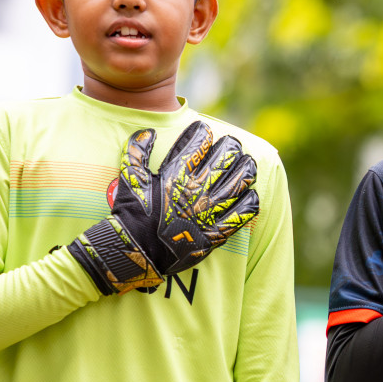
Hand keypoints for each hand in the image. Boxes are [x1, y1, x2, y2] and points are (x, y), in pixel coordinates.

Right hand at [69, 122, 259, 294]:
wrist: (135, 252)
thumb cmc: (130, 214)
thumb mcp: (129, 180)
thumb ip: (137, 153)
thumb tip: (148, 130)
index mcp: (175, 177)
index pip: (195, 147)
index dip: (202, 134)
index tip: (205, 129)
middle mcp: (195, 192)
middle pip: (221, 162)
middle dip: (230, 148)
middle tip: (233, 143)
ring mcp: (207, 212)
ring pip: (236, 185)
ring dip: (246, 171)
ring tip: (250, 163)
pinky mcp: (214, 233)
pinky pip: (239, 216)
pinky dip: (249, 204)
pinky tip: (253, 195)